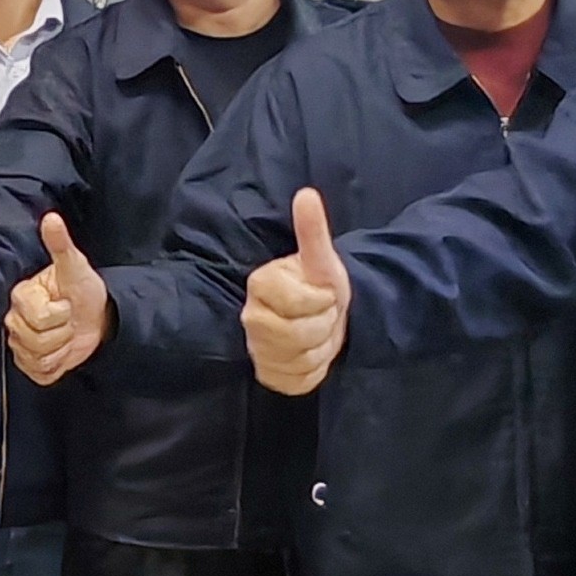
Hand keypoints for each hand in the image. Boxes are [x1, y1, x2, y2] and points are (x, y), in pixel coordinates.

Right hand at [5, 213, 109, 385]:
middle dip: (61, 331)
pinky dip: (59, 364)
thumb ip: (60, 244)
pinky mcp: (30, 365)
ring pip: (38, 356)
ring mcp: (20, 344)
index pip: (35, 315)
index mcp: (22, 296)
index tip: (66, 303)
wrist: (96, 318)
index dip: (58, 313)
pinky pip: (41, 372)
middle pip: (34, 338)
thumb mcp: (75, 266)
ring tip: (67, 333)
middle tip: (68, 319)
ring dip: (62, 347)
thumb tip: (51, 218)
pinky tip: (63, 350)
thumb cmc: (83, 290)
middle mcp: (15, 320)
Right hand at [242, 188, 350, 395]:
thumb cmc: (320, 285)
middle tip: (324, 313)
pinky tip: (312, 353)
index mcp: (260, 284)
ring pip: (301, 359)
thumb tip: (307, 194)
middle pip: (298, 334)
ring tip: (319, 332)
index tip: (324, 293)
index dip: (322, 300)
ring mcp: (257, 349)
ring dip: (322, 347)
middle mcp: (250, 318)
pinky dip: (315, 370)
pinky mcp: (268, 376)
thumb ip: (313, 230)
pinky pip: (299, 380)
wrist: (322, 317)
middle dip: (324, 324)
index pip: (297, 302)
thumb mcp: (322, 259)